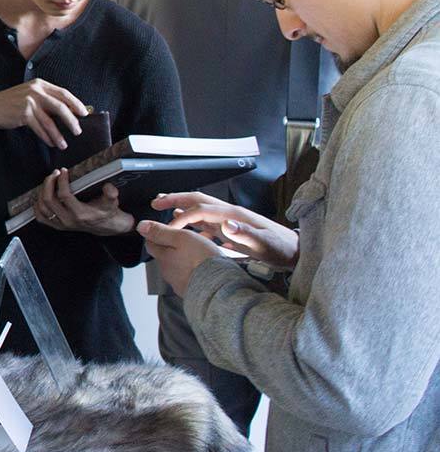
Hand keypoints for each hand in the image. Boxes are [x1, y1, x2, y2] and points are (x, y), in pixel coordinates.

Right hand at [0, 79, 89, 148]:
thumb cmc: (11, 103)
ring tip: (63, 144)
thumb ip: (46, 99)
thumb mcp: (29, 95)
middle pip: (61, 107)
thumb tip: (67, 110)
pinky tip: (51, 143)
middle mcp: (36, 91)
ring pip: (50, 121)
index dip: (76, 103)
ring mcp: (29, 102)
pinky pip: (40, 128)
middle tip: (78, 131)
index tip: (85, 113)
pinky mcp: (24, 113)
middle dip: (72, 121)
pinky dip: (46, 137)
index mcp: (40, 84)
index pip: (64, 93)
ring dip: (58, 135)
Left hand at [34, 170, 133, 235]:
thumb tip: (108, 187)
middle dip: (49, 183)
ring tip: (49, 181)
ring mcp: (61, 224)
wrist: (106, 226)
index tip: (63, 170)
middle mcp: (68, 220)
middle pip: (49, 200)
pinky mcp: (57, 226)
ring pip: (42, 208)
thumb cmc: (107, 211)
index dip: (61, 181)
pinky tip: (41, 195)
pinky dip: (37, 206)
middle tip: (54, 173)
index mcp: (80, 213)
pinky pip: (41, 217)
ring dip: (42, 192)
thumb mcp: (112, 202)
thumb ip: (111, 194)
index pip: (64, 195)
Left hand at [137, 219, 229, 296]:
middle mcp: (168, 272)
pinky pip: (191, 275)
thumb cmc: (201, 261)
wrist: (219, 288)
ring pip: (180, 264)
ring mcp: (179, 283)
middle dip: (176, 244)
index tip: (170, 228)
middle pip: (166, 254)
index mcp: (162, 258)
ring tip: (204, 249)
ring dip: (188, 256)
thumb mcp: (181, 238)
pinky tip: (207, 264)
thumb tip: (141, 226)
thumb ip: (161, 232)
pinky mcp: (192, 290)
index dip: (158, 233)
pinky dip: (196, 267)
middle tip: (192, 237)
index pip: (151, 243)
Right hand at [151, 192, 298, 268]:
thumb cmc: (281, 249)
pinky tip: (186, 228)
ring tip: (163, 207)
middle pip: (198, 200)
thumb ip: (245, 234)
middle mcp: (230, 214)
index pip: (201, 210)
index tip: (168, 229)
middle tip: (155, 202)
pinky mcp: (232, 229)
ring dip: (181, 207)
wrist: (296, 252)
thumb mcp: (265, 244)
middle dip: (175, 200)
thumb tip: (226, 223)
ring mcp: (230, 220)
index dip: (182, 217)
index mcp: (234, 215)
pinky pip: (207, 222)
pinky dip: (192, 222)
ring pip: (200, 209)